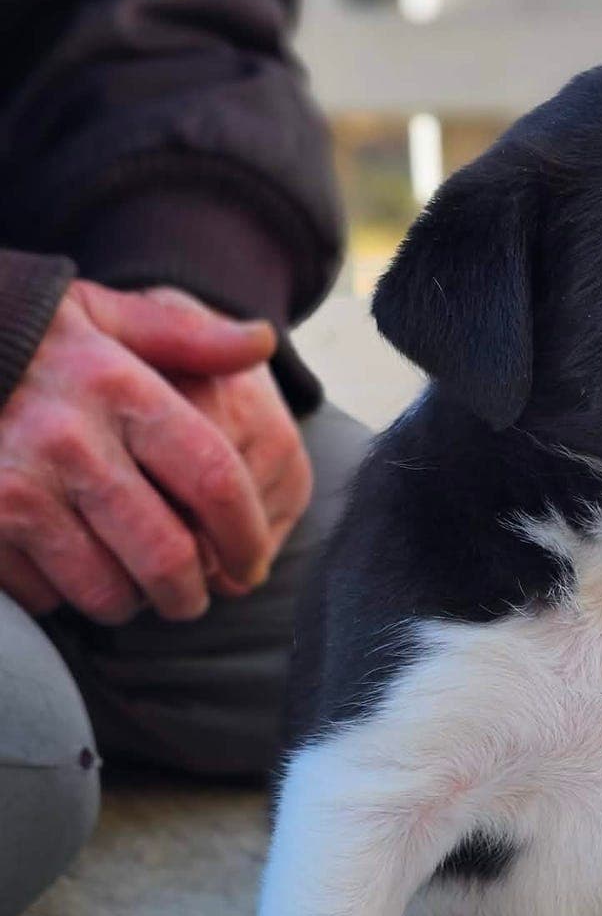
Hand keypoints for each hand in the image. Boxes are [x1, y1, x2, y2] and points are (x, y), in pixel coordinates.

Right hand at [0, 280, 293, 622]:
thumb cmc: (16, 334)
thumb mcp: (96, 313)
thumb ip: (183, 335)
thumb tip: (263, 341)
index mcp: (114, 386)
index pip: (214, 479)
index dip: (246, 536)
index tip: (252, 564)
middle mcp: (69, 440)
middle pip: (167, 555)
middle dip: (190, 594)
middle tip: (191, 600)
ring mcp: (17, 489)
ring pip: (107, 590)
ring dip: (128, 602)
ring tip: (127, 587)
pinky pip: (44, 597)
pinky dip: (60, 597)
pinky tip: (58, 568)